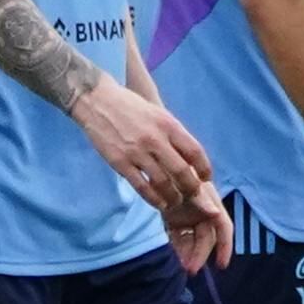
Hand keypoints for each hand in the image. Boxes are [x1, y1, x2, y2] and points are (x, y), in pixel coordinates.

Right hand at [70, 81, 213, 214]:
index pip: (195, 151)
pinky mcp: (121, 162)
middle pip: (182, 171)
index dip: (204, 168)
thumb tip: (189, 158)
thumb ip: (172, 134)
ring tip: (176, 201)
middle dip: (191, 188)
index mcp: (168, 124)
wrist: (97, 101)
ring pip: (163, 183)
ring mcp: (137, 152)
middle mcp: (155, 139)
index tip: (206, 178)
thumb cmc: (130, 107)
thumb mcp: (157, 113)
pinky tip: (160, 203)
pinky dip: (154, 199)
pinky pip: (142, 186)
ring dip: (174, 197)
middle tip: (193, 195)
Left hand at [164, 177, 231, 273]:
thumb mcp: (190, 182)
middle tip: (190, 269)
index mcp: (211, 204)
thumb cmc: (177, 169)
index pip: (224, 228)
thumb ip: (202, 199)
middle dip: (200, 255)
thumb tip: (216, 213)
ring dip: (189, 254)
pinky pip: (178, 238)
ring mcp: (187, 216)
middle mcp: (202, 212)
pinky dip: (178, 248)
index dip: (226, 246)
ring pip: (192, 241)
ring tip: (182, 265)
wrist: (156, 162)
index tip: (221, 265)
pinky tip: (175, 256)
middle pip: (206, 239)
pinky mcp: (173, 219)